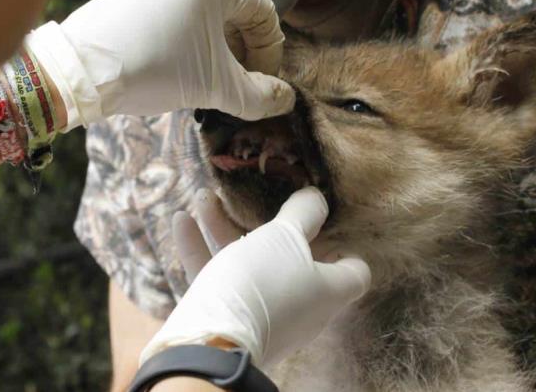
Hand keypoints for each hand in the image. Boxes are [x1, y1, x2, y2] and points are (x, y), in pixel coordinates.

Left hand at [26, 0, 295, 131]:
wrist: (79, 71)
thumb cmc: (153, 69)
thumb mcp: (214, 87)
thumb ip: (258, 96)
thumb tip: (284, 100)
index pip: (262, 11)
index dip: (271, 51)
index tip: (262, 83)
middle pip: (233, 9)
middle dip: (242, 50)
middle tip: (238, 84)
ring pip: (202, 11)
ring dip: (215, 46)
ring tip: (208, 79)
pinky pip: (174, 9)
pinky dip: (187, 36)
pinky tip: (176, 65)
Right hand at [141, 188, 371, 368]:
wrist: (213, 340)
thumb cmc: (263, 282)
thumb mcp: (285, 236)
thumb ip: (303, 214)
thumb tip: (316, 198)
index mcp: (328, 290)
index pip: (354, 272)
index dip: (346, 247)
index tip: (329, 224)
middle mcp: (301, 307)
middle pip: (295, 262)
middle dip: (271, 224)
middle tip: (258, 199)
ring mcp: (264, 315)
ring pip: (249, 264)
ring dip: (224, 228)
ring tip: (203, 196)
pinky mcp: (231, 319)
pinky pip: (220, 280)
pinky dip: (201, 248)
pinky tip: (181, 219)